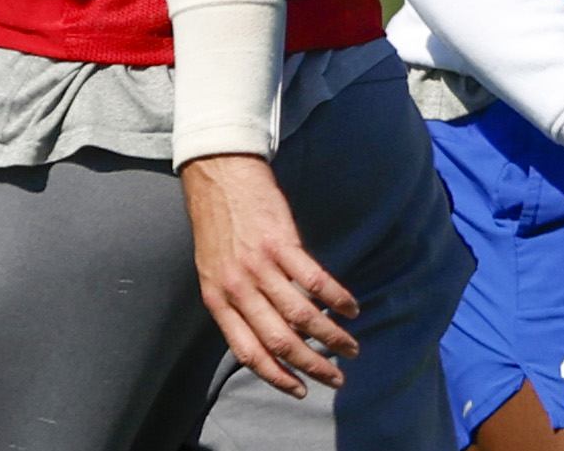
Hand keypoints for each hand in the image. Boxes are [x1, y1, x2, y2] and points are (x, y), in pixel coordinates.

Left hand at [180, 153, 358, 397]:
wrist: (219, 174)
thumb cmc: (217, 223)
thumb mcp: (212, 270)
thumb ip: (234, 303)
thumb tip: (265, 337)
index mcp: (217, 299)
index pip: (248, 352)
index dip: (277, 377)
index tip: (301, 389)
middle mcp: (238, 287)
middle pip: (280, 341)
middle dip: (312, 366)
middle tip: (336, 378)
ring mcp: (260, 265)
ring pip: (302, 315)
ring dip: (331, 337)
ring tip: (350, 346)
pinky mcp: (282, 241)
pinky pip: (314, 280)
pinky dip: (336, 298)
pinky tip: (351, 307)